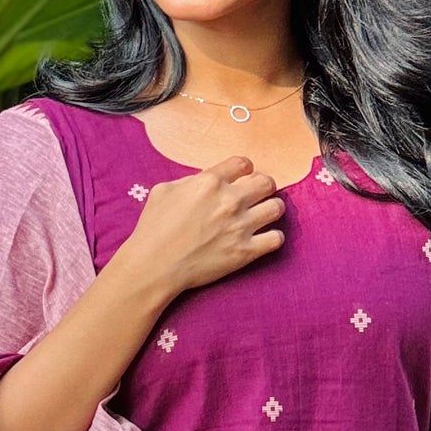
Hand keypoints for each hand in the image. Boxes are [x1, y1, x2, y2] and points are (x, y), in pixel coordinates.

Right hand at [117, 154, 284, 301]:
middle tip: (257, 196)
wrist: (154, 266)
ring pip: (277, 208)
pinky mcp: (245, 252)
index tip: (244, 177)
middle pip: (267, 183)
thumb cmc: (153, 228)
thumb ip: (190, 180)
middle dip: (263, 187)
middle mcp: (229, 201)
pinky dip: (273, 237)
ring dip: (272, 209)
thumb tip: (205, 180)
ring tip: (263, 215)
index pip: (243, 164)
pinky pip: (276, 239)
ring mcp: (240, 226)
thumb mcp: (164, 190)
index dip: (245, 170)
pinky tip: (264, 238)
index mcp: (210, 182)